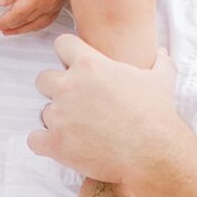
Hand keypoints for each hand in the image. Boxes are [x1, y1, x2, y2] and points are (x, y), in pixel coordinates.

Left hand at [0, 0, 75, 35]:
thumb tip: (1, 3)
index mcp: (35, 0)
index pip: (13, 17)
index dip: (1, 23)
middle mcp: (45, 7)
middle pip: (23, 23)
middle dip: (9, 28)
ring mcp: (54, 7)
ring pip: (35, 25)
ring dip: (21, 30)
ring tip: (11, 30)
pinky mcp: (59, 3)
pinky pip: (46, 22)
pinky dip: (35, 26)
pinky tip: (31, 24)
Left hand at [28, 36, 183, 186]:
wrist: (152, 152)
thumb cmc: (157, 114)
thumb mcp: (162, 79)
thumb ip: (159, 62)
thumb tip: (163, 53)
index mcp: (89, 64)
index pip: (61, 44)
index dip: (68, 56)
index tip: (76, 69)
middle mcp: (68, 86)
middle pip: (43, 79)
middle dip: (56, 90)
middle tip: (76, 104)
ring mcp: (59, 115)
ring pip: (43, 112)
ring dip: (57, 120)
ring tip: (80, 131)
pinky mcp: (55, 143)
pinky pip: (34, 140)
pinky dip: (45, 144)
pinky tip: (62, 147)